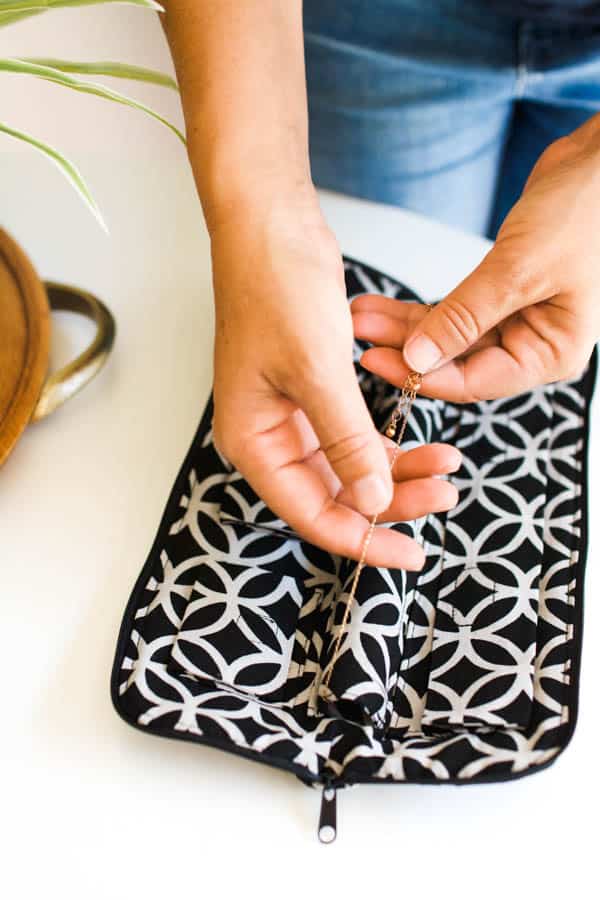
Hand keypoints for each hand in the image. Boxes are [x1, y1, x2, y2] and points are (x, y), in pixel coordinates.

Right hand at [209, 198, 460, 569]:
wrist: (269, 225)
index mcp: (254, 441)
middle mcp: (269, 436)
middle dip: (391, 500)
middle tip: (445, 494)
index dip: (362, 539)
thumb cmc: (275, 289)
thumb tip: (372, 502)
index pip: (311, 513)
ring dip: (396, 471)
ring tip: (448, 465)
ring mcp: (290, 415)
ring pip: (349, 466)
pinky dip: (387, 441)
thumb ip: (346, 442)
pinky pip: (353, 434)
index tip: (411, 552)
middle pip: (333, 494)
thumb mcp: (317, 370)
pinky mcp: (312, 391)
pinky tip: (423, 443)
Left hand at [354, 113, 599, 401]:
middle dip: (405, 349)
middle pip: (457, 362)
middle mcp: (534, 344)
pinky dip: (420, 310)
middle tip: (356, 336)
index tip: (376, 363)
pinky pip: (454, 313)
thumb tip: (417, 358)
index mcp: (550, 354)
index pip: (475, 381)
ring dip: (405, 328)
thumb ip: (464, 317)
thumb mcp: (518, 270)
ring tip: (360, 317)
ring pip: (450, 338)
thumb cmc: (586, 212)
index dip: (422, 375)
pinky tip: (383, 306)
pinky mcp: (501, 295)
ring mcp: (518, 321)